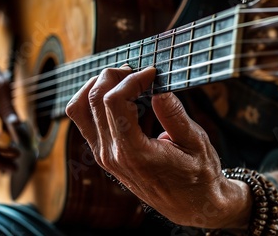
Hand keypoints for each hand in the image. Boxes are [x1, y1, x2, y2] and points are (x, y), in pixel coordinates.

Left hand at [66, 65, 250, 228]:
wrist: (190, 205)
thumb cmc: (198, 176)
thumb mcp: (195, 143)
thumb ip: (174, 115)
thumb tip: (158, 87)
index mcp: (134, 153)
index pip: (114, 101)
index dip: (132, 79)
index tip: (153, 72)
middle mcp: (111, 154)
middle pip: (93, 99)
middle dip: (114, 76)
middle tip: (138, 71)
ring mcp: (103, 155)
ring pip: (79, 108)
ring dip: (97, 86)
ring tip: (123, 79)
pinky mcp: (103, 154)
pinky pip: (84, 120)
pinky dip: (93, 100)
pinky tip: (117, 94)